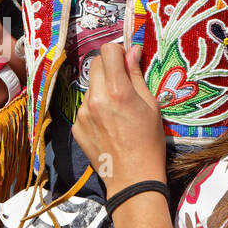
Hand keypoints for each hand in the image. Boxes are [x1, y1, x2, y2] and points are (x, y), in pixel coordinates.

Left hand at [73, 43, 165, 187]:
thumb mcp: (151, 105)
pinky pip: (84, 107)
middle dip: (108, 67)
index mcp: (118, 90)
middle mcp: (96, 98)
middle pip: (94, 63)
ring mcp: (83, 113)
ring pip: (89, 86)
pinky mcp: (76, 126)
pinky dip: (94, 109)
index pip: (108, 50)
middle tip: (121, 84)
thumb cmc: (149, 141)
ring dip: (101, 89)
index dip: (118, 52)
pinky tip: (107, 125)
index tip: (125, 62)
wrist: (132, 177)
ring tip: (115, 110)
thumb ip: (137, 75)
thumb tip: (132, 50)